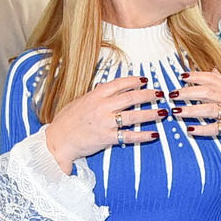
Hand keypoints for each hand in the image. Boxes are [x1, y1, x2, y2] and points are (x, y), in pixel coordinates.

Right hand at [42, 76, 162, 168]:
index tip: (145, 79)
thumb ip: (95, 96)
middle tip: (160, 94)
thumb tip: (107, 88)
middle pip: (130, 98)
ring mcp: (104, 122)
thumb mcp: (80, 101)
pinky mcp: (106, 138)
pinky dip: (143, 135)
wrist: (57, 140)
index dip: (133, 81)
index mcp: (95, 95)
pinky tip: (154, 135)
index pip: (118, 84)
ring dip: (150, 113)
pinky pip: (129, 136)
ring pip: (133, 116)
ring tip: (163, 112)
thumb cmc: (67, 121)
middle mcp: (101, 107)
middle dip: (148, 95)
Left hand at [179, 69, 220, 168]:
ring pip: (209, 109)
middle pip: (207, 91)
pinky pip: (216, 128)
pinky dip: (202, 129)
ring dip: (191, 110)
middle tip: (172, 94)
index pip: (212, 78)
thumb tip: (212, 69)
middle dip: (188, 92)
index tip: (181, 76)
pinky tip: (190, 130)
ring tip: (176, 112)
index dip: (196, 76)